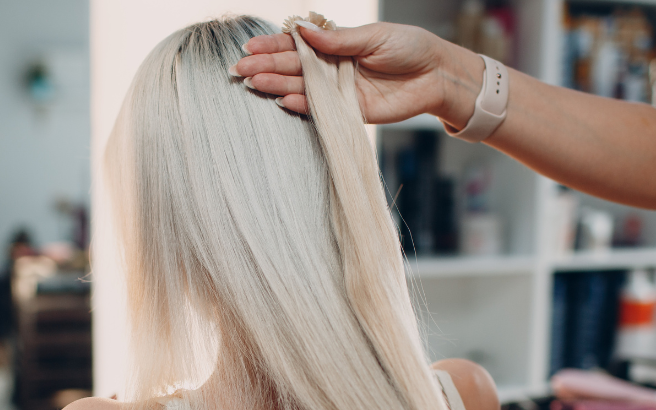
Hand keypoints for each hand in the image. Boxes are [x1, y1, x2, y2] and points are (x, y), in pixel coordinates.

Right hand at [232, 22, 482, 128]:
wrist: (436, 75)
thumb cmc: (409, 47)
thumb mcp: (373, 36)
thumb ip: (338, 40)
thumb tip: (302, 31)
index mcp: (335, 45)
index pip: (297, 44)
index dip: (273, 45)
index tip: (249, 46)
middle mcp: (332, 68)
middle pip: (293, 67)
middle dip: (266, 66)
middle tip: (240, 69)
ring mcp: (338, 91)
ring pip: (301, 88)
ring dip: (277, 86)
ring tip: (254, 84)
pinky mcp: (348, 112)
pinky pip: (321, 110)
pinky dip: (302, 106)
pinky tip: (284, 101)